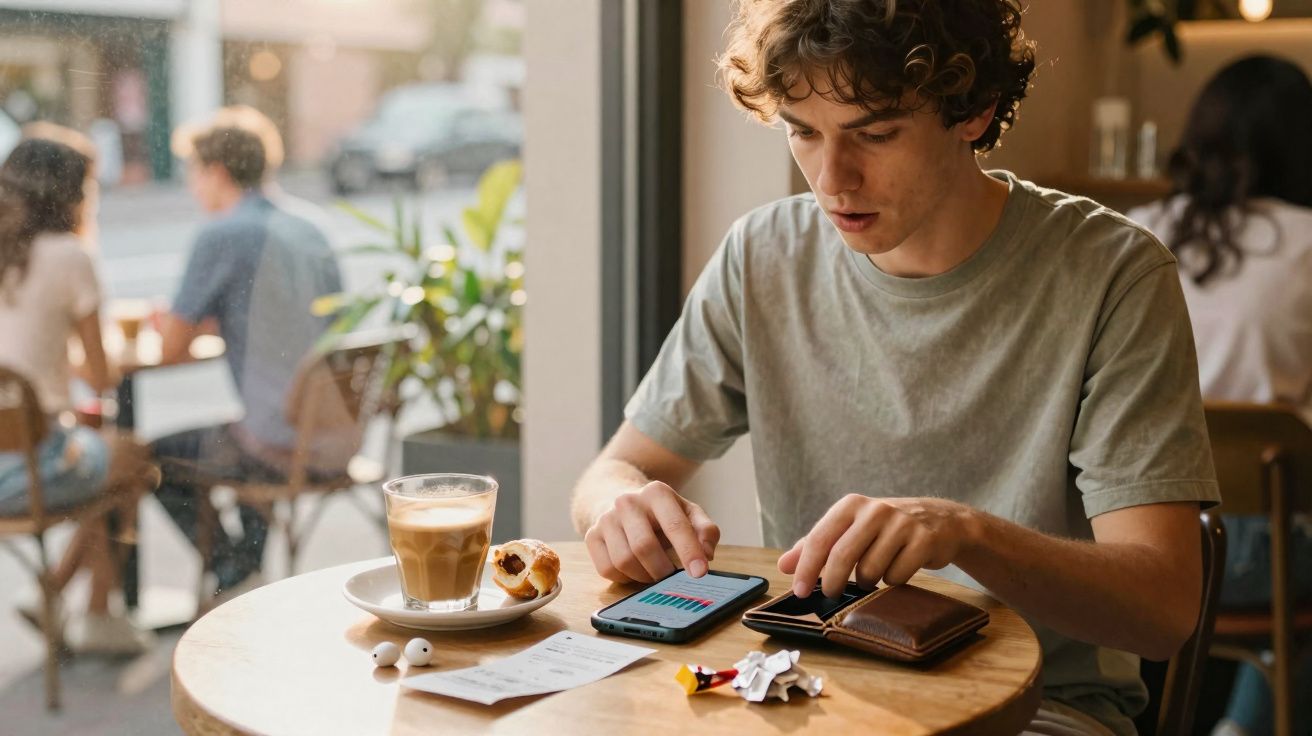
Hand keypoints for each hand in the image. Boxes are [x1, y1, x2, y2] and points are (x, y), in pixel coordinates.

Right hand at [583, 481, 720, 583]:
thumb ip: (705, 530)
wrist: (622, 502)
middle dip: (662, 570)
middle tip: (671, 578)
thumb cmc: (662, 513)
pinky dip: (625, 578)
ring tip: (654, 573)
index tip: (700, 573)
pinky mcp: (592, 535)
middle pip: (644, 546)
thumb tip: (706, 554)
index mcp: (656, 492)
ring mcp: (606, 518)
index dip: (689, 551)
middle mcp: (627, 501)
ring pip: (624, 561)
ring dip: (644, 576)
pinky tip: (635, 570)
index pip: (675, 525)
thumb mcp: (688, 514)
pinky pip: (607, 569)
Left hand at [777, 495, 979, 598]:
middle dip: (833, 582)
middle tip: (831, 595)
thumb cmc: (883, 528)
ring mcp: (901, 524)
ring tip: (873, 574)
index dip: (806, 568)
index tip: (799, 591)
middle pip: (843, 555)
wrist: (939, 520)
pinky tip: (897, 569)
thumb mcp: (849, 529)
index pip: (820, 539)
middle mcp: (875, 510)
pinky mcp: (924, 540)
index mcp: (850, 505)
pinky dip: (893, 581)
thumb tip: (783, 566)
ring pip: (871, 570)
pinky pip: (897, 576)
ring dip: (868, 582)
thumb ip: (815, 545)